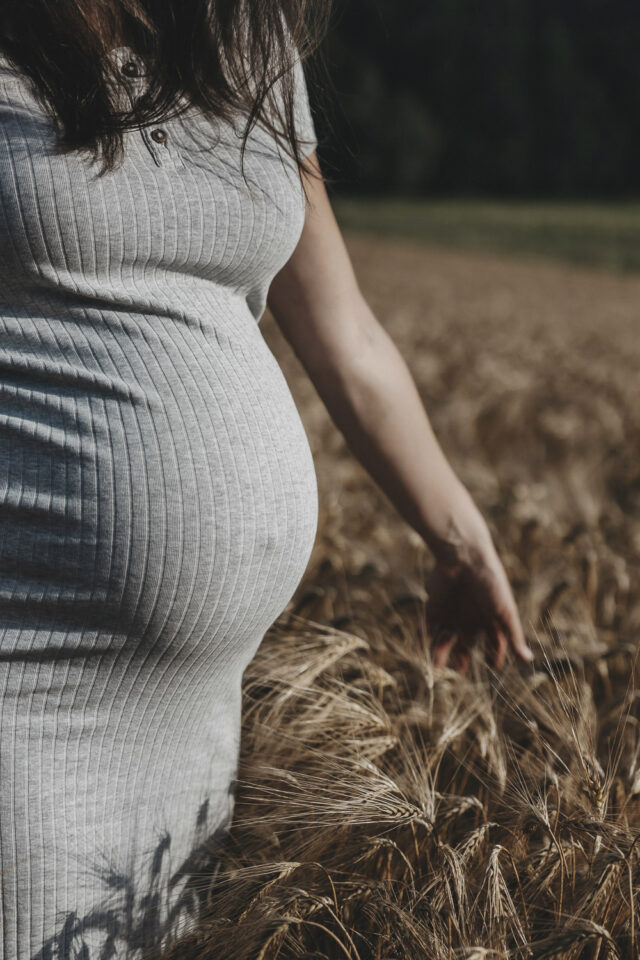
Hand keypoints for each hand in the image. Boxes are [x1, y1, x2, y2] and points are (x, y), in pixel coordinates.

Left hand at [424, 497, 532, 674]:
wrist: (464, 555)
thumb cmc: (490, 581)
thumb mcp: (505, 610)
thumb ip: (513, 635)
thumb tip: (528, 659)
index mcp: (490, 618)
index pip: (494, 644)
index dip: (494, 657)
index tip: (493, 668)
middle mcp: (470, 618)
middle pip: (466, 646)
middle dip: (461, 661)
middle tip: (457, 674)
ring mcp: (450, 614)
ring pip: (444, 641)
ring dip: (439, 655)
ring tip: (436, 668)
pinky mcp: (433, 607)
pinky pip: (427, 629)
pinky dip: (423, 641)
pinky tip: (420, 652)